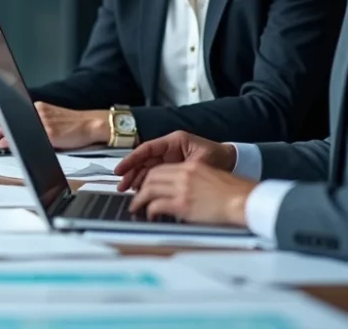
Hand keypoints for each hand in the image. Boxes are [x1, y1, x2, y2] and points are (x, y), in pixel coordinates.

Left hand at [0, 103, 108, 149]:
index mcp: (37, 107)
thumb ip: (35, 122)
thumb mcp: (51, 119)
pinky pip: (28, 135)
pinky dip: (15, 139)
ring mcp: (44, 122)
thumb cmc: (73, 124)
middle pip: (10, 115)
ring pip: (16, 125)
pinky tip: (7, 143)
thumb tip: (16, 131)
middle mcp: (38, 111)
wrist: (92, 124)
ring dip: (1, 133)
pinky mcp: (50, 133)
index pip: (11, 109)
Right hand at [115, 131, 235, 191]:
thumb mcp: (201, 162)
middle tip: (122, 185)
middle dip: (131, 172)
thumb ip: (182, 169)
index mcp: (174, 141)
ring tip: (129, 191)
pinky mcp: (173, 167)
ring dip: (137, 178)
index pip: (147, 149)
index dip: (131, 159)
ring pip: (148, 168)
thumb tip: (165, 181)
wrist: (234, 162)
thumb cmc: (219, 157)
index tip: (121, 169)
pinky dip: (148, 182)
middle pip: (144, 160)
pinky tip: (141, 191)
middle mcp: (169, 148)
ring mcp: (170, 158)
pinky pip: (156, 174)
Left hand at [128, 162, 253, 226]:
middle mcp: (183, 175)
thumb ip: (194, 180)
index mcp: (191, 167)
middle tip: (136, 196)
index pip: (161, 168)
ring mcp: (182, 189)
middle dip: (140, 186)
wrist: (244, 201)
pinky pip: (156, 205)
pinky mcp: (182, 204)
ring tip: (136, 207)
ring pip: (149, 190)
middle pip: (151, 177)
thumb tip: (182, 190)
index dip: (149, 177)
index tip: (145, 185)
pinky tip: (149, 215)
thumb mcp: (211, 177)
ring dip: (140, 199)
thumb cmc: (234, 193)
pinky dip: (149, 210)